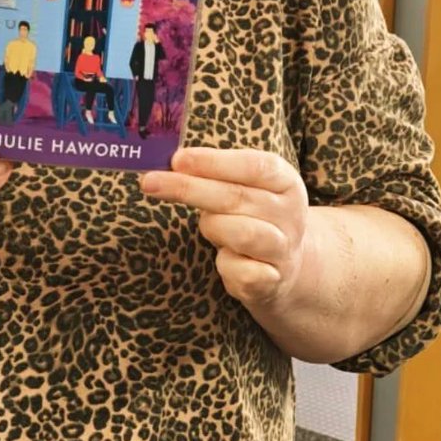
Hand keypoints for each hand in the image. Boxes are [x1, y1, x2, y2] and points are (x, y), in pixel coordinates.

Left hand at [140, 148, 308, 313]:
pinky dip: (224, 264)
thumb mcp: (244, 186)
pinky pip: (238, 271)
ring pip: (240, 233)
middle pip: (236, 197)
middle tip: (150, 182)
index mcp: (286, 182)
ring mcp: (283, 249)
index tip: (177, 159)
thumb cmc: (252, 214)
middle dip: (188, 188)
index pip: (254, 166)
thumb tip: (172, 162)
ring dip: (212, 226)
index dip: (213, 161)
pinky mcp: (271, 282)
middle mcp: (290, 214)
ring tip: (207, 225)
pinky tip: (225, 257)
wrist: (284, 264)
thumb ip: (215, 172)